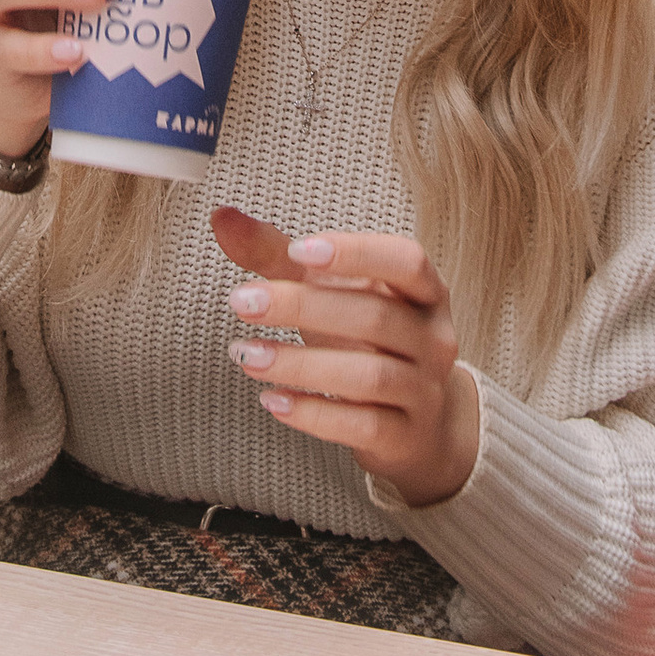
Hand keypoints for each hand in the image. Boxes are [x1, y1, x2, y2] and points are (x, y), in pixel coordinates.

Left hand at [212, 209, 479, 510]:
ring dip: (300, 365)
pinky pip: (363, 426)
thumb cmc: (367, 340)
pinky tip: (272, 401)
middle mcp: (433, 338)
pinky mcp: (406, 438)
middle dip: (303, 307)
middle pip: (374, 317)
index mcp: (423, 290)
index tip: (297, 251)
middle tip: (241, 302)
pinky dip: (314, 414)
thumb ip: (278, 255)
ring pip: (368, 376)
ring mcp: (424, 391)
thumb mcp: (331, 292)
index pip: (405, 261)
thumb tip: (221, 217)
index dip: (356, 253)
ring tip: (246, 355)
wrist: (421, 423)